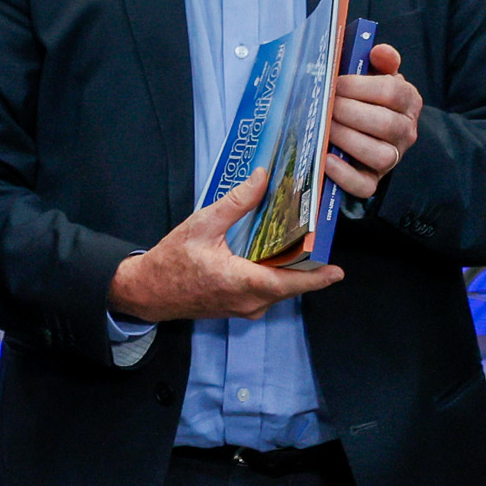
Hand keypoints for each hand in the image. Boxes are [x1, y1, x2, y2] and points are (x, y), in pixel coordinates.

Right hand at [108, 170, 344, 322]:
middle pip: (289, 284)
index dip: (315, 278)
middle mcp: (248, 301)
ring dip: (291, 268)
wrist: (148, 291)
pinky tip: (276, 254)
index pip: (288, 283)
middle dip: (307, 263)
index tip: (337, 271)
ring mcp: (244, 307)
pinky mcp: (239, 307)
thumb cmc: (172, 261)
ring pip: (279, 289)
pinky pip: (267, 292)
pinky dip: (275, 274)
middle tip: (317, 236)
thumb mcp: (202, 225)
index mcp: (241, 282)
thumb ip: (235, 203)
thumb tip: (261, 178)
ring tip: (301, 240)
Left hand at [324, 42, 420, 200]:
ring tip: (325, 127)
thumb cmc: (369, 97)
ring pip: (380, 156)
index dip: (361, 87)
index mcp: (408, 100)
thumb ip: (382, 59)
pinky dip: (344, 176)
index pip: (392, 92)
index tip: (337, 83)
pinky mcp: (374, 180)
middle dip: (349, 112)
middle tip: (327, 104)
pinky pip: (365, 186)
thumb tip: (380, 51)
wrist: (373, 128)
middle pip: (385, 124)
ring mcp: (392, 158)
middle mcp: (406, 131)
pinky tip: (326, 159)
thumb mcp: (378, 74)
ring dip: (347, 139)